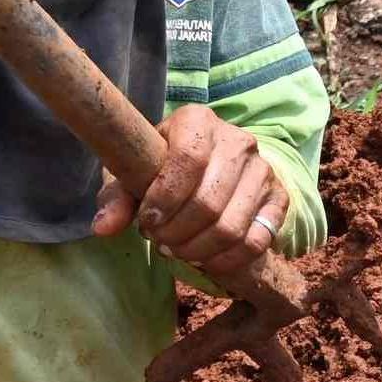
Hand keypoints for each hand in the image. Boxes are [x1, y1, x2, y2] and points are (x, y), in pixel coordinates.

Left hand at [93, 106, 288, 277]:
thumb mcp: (134, 174)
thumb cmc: (161, 167)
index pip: (188, 159)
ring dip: (198, 250)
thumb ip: (117, 198)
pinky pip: (256, 242)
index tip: (146, 221)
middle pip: (209, 202)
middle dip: (177, 232)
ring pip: (232, 227)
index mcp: (198, 121)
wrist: (210, 166)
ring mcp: (263, 170)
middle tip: (159, 242)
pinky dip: (226, 260)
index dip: (164, 198)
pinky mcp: (279, 199)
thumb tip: (103, 228)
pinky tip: (205, 259)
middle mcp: (238, 141)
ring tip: (178, 251)